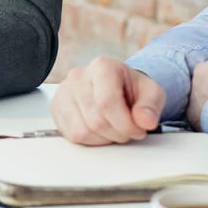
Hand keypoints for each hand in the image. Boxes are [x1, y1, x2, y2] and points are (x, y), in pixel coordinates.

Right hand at [51, 56, 165, 145]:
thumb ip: (151, 106)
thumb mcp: (151, 92)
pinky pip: (72, 136)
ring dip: (104, 138)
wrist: (117, 86)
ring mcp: (64, 92)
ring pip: (83, 131)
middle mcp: (78, 76)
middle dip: (117, 133)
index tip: (138, 130)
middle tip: (128, 129)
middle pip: (96, 120)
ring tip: (114, 128)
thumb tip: (146, 121)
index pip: (107, 102)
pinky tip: (99, 130)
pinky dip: (90, 140)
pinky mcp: (56, 108)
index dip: (125, 124)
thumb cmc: (131, 89)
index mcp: (102, 67)